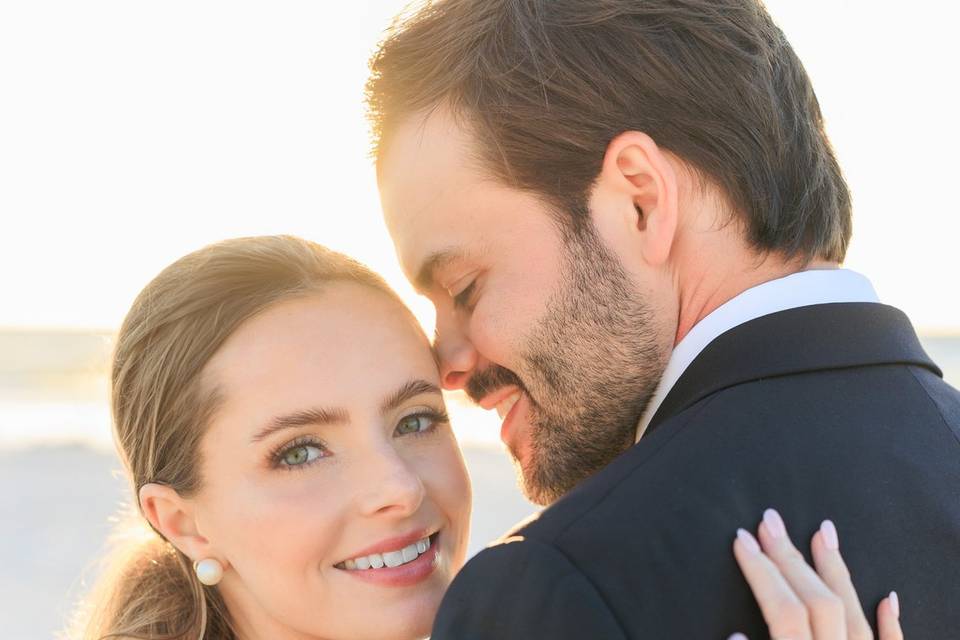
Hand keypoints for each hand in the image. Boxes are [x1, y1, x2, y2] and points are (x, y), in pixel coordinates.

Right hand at [730, 508, 901, 639]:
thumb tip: (735, 634)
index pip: (783, 612)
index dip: (761, 574)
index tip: (742, 539)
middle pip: (818, 603)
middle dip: (789, 558)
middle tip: (770, 521)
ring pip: (854, 615)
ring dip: (837, 572)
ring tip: (824, 532)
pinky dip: (890, 622)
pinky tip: (888, 598)